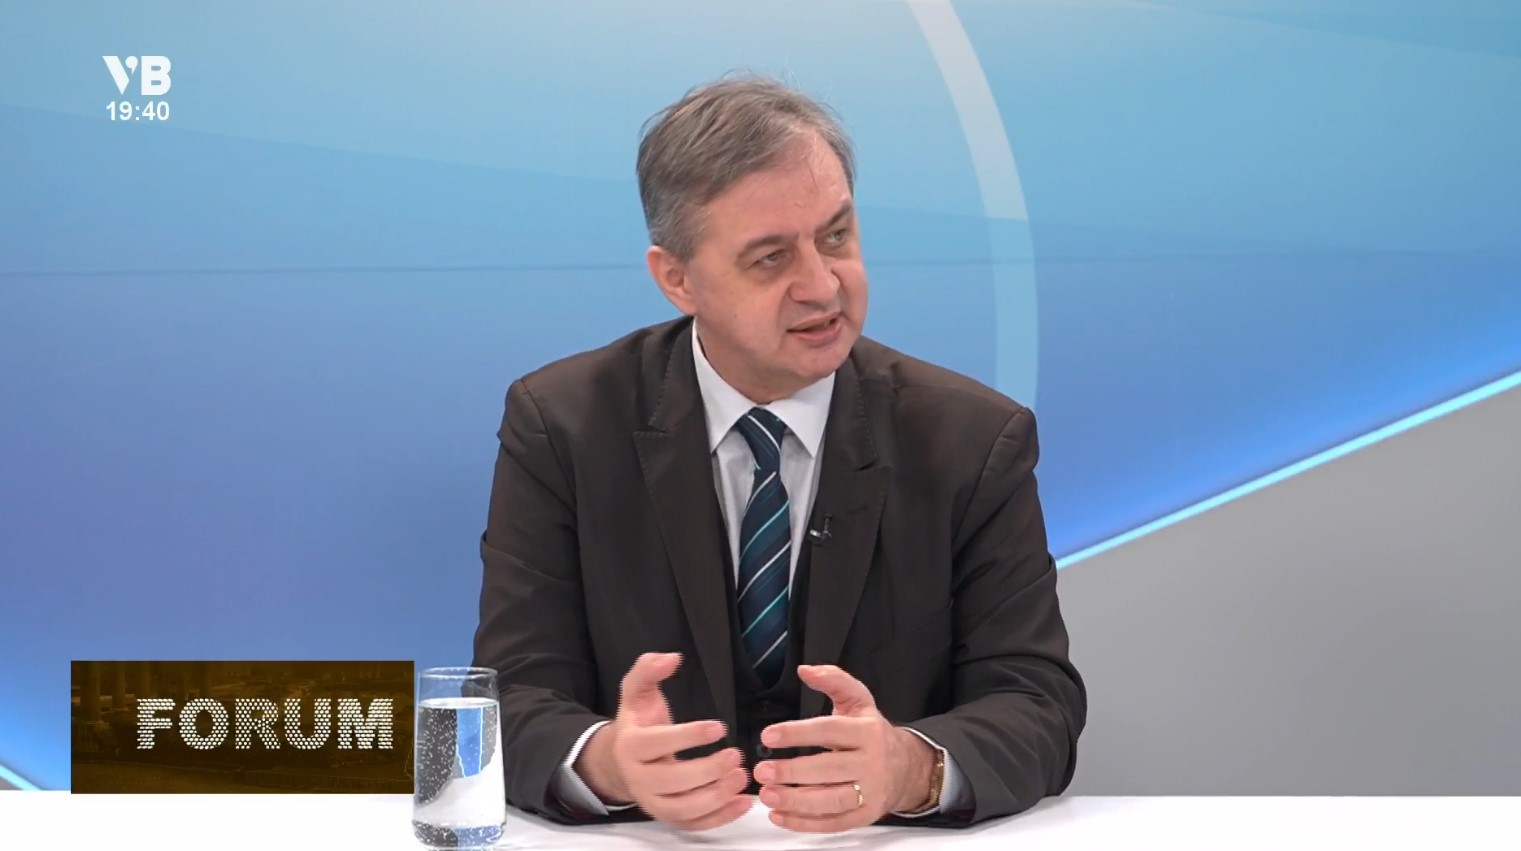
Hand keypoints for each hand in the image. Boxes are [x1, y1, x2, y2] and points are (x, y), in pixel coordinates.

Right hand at [575, 652, 752, 830]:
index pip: (657, 743)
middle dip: (707, 771)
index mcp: (630, 746)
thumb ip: (648, 669)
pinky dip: (720, 818)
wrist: (622, 762)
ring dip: (716, 797)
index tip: (720, 727)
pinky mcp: (669, 817)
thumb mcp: (637, 692)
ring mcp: (653, 802)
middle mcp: (638, 778)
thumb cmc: (639, 724)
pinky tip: (743, 802)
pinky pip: (694, 825)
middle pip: (672, 781)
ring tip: (742, 778)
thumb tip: (671, 658)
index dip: (689, 736)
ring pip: (683, 809)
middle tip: (736, 756)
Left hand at [753, 665, 935, 832]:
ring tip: (768, 795)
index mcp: (867, 732)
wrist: (907, 768)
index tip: (769, 735)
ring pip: (831, 800)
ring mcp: (869, 791)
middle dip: (792, 771)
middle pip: (829, 769)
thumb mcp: (859, 700)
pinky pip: (833, 822)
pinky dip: (805, 823)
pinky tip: (781, 816)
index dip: (797, 733)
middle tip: (762, 771)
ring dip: (795, 801)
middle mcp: (870, 762)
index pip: (829, 731)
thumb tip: (805, 670)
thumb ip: (832, 679)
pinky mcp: (864, 815)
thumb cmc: (873, 734)